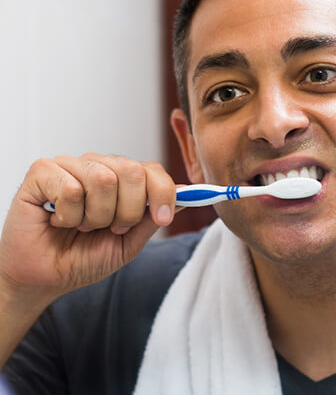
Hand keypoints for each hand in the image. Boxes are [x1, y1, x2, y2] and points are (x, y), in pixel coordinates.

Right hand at [0, 153, 177, 303]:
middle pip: (132, 172)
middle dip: (126, 212)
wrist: (44, 277)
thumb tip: (185, 195)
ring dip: (94, 216)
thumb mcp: (128, 243)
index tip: (163, 218)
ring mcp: (71, 165)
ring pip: (102, 179)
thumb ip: (152, 218)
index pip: (152, 169)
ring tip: (81, 225)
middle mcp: (99, 166)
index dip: (162, 193)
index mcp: (121, 179)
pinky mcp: (43, 170)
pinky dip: (68, 215)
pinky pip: (70, 188)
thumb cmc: (82, 257)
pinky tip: (59, 219)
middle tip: (108, 228)